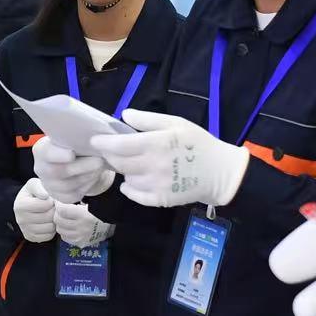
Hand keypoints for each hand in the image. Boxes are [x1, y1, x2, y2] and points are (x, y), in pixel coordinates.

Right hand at [12, 179, 58, 242]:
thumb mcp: (34, 184)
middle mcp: (20, 219)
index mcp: (20, 205)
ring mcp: (25, 230)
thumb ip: (39, 187)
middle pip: (48, 217)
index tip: (50, 199)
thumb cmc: (33, 193)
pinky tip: (48, 222)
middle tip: (53, 207)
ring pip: (50, 228)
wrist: (27, 204)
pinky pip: (48, 236)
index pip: (45, 205)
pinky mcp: (30, 237)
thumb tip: (44, 196)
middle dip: (54, 211)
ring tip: (51, 214)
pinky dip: (51, 230)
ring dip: (54, 221)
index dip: (52, 201)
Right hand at [33, 136, 115, 201]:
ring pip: (68, 185)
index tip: (72, 154)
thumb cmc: (75, 144)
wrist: (76, 160)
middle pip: (58, 171)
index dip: (58, 155)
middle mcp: (41, 168)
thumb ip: (76, 136)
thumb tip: (90, 137)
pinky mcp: (60, 196)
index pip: (46, 153)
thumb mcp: (73, 136)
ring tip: (99, 167)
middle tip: (99, 161)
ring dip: (87, 176)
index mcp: (41, 150)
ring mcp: (49, 185)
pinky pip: (74, 195)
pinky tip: (93, 176)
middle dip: (81, 166)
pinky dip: (86, 186)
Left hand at [52, 200, 113, 246]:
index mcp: (83, 215)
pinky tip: (69, 227)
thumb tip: (60, 198)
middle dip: (57, 213)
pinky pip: (65, 237)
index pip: (62, 210)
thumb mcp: (90, 203)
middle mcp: (81, 227)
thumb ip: (75, 200)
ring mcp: (80, 237)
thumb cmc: (99, 212)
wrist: (111, 227)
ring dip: (60, 223)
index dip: (58, 205)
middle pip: (58, 220)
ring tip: (65, 218)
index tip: (60, 202)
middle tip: (61, 210)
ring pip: (60, 229)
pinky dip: (65, 231)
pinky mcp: (80, 243)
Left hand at [88, 109, 250, 208]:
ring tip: (132, 163)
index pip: (120, 145)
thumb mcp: (176, 123)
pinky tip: (133, 180)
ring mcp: (156, 185)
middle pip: (119, 163)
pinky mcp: (160, 200)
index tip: (95, 140)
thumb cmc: (197, 143)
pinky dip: (129, 188)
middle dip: (111, 156)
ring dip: (124, 170)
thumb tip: (124, 115)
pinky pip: (134, 195)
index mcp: (157, 143)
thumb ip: (148, 119)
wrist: (220, 173)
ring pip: (126, 178)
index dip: (103, 143)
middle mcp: (154, 165)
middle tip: (112, 151)